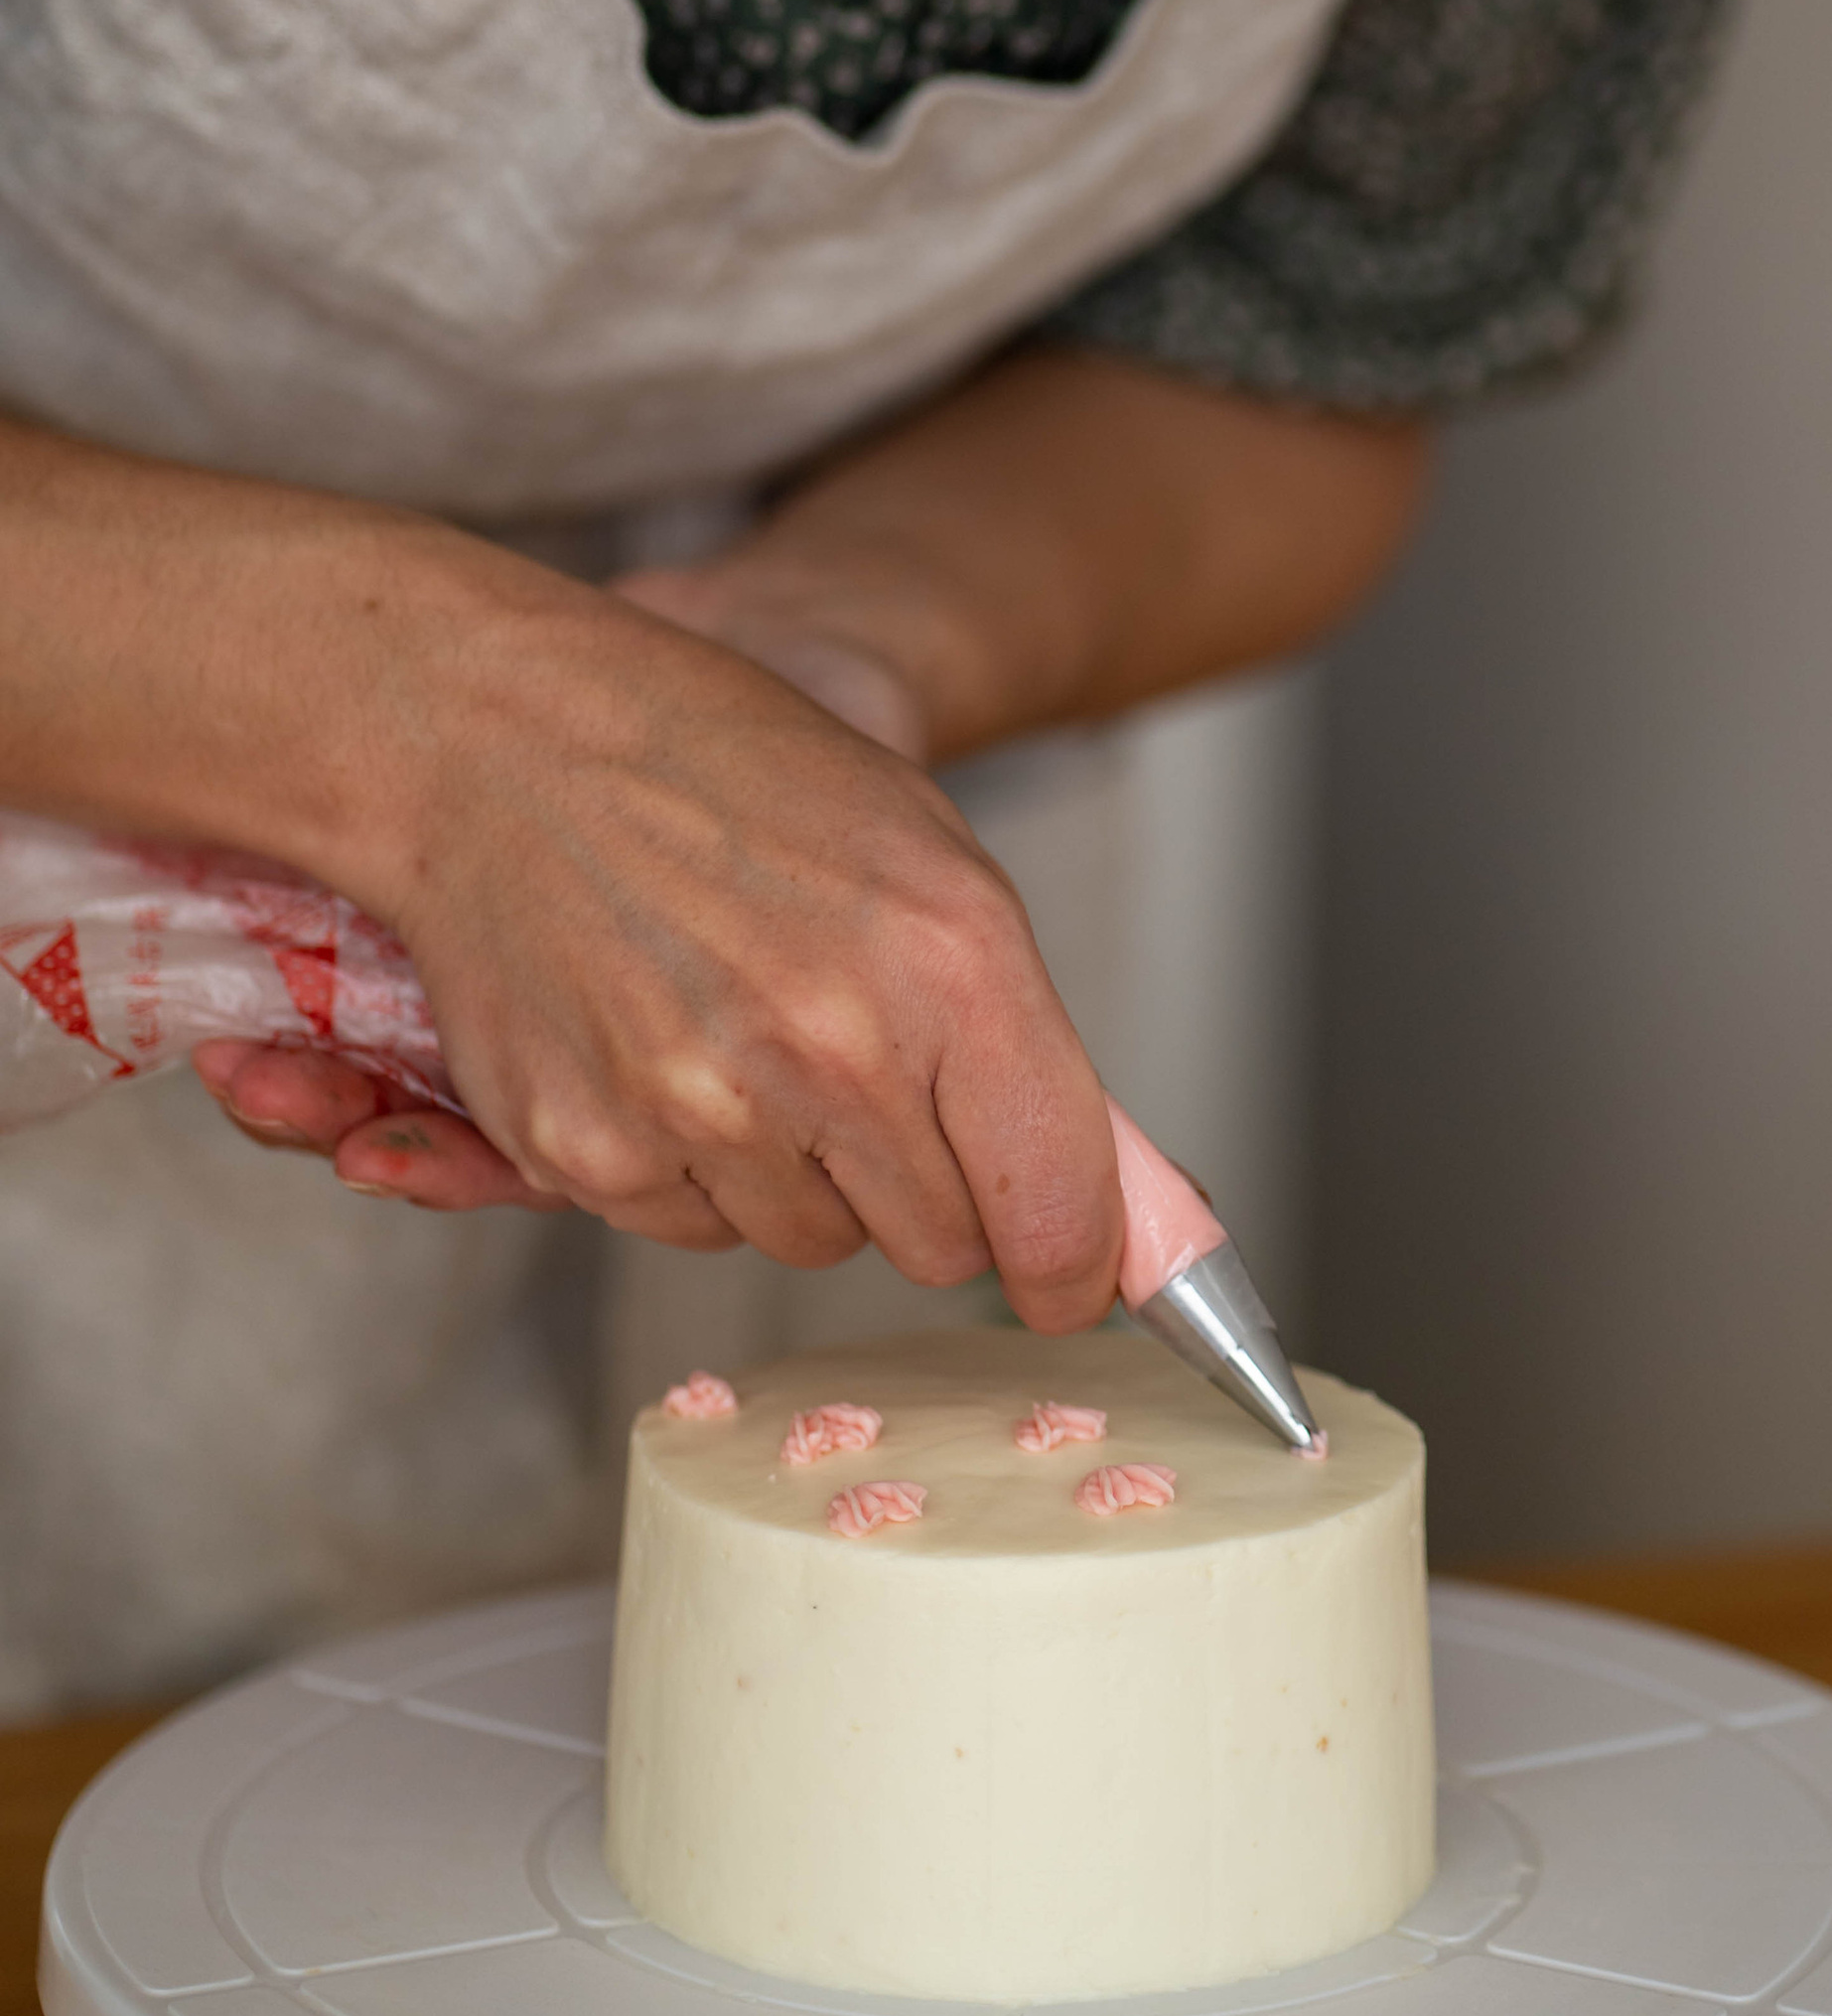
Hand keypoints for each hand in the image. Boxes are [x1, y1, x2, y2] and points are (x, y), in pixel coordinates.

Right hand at [196, 572, 1119, 1321]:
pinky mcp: (584, 1149)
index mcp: (948, 958)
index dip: (1075, 1265)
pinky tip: (660, 1044)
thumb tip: (1144, 1239)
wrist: (503, 735)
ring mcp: (699, 1105)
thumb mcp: (931, 866)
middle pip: (936, 1243)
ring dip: (800, 1173)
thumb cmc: (729, 774)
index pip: (1055, 1205)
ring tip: (745, 1030)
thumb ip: (1031, 1053)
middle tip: (864, 1073)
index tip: (1070, 1280)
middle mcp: (830, 1044)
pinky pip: (689, 1227)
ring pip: (809, 1242)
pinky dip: (689, 1165)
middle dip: (925, 1187)